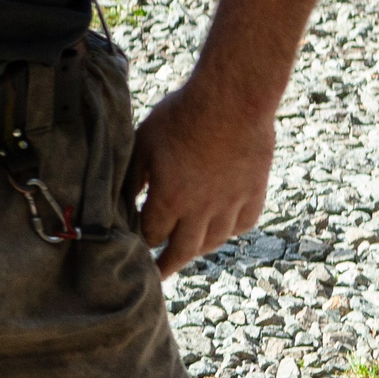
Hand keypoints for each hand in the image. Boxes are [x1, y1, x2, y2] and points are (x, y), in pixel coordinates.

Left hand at [128, 74, 276, 276]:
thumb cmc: (182, 116)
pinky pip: (242, 223)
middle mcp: (202, 209)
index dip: (142, 240)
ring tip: (187, 252)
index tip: (135, 244)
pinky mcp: (254, 192)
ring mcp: (231, 203)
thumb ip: (134, 174)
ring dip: (197, 249)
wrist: (232, 101)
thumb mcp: (144, 142)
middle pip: (183, 250)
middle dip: (167, 265)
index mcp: (170, 199)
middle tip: (158, 276)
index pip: (152, 234)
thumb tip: (124, 196)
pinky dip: (230, 230)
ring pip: (214, 241)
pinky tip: (222, 228)